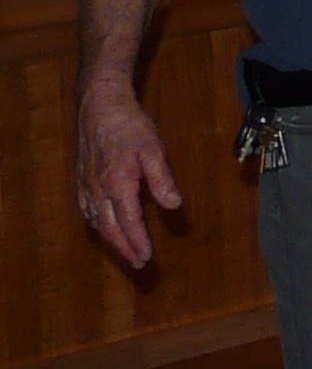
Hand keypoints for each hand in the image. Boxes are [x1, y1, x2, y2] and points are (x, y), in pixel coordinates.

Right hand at [74, 78, 183, 269]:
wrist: (100, 105)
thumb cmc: (129, 126)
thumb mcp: (153, 150)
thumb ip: (162, 179)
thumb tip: (174, 205)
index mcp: (117, 184)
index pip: (128, 222)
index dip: (137, 242)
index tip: (146, 258)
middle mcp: (98, 189)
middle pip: (109, 227)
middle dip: (124, 247)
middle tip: (138, 264)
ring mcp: (86, 185)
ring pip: (96, 220)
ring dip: (110, 239)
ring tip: (125, 251)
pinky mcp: (81, 178)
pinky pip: (87, 209)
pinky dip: (96, 223)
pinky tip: (103, 226)